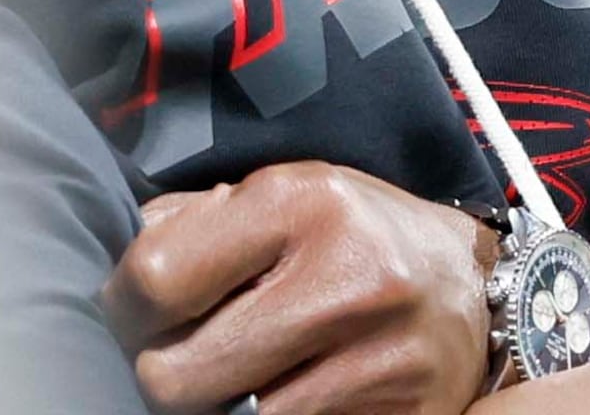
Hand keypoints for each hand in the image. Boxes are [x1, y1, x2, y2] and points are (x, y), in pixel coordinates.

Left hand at [101, 160, 497, 414]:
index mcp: (301, 205)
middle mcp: (347, 282)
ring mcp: (380, 365)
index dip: (125, 308)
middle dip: (162, 372)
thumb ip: (193, 225)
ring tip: (230, 381)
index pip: (155, 281)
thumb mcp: (280, 196)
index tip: (137, 314)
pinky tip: (274, 398)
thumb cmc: (351, 235)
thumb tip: (119, 277)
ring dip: (215, 411)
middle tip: (177, 359)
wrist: (470, 287)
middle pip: (178, 378)